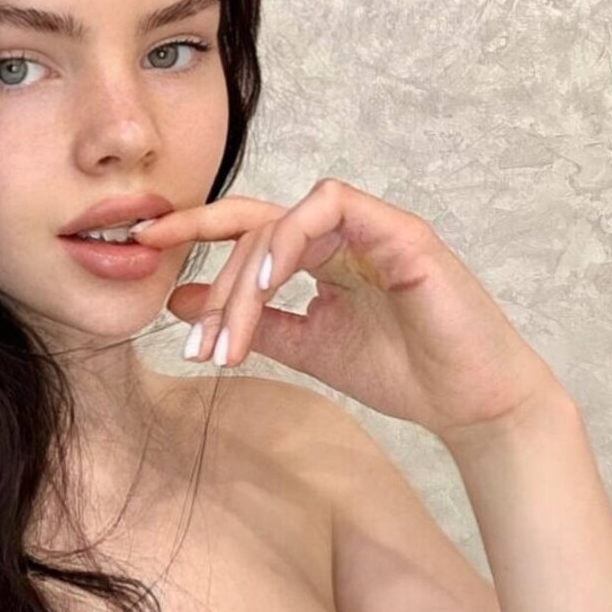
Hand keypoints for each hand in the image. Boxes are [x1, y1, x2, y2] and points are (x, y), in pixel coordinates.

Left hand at [131, 177, 562, 445]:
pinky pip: (331, 208)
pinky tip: (267, 288)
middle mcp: (343, 231)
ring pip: (283, 222)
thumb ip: (249, 321)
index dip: (194, 228)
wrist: (469, 404)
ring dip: (245, 279)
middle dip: (216, 284)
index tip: (143, 245)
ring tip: (229, 336)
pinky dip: (290, 242)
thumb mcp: (306, 346)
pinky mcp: (400, 230)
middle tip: (196, 343)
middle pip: (255, 229)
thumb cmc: (401, 372)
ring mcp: (372, 225)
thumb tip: (180, 302)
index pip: (247, 227)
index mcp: (321, 253)